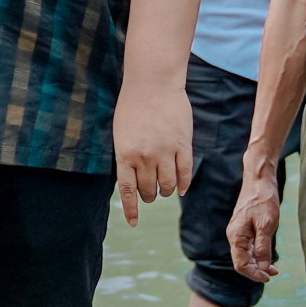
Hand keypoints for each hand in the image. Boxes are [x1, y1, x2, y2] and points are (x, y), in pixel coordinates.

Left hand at [113, 74, 193, 224]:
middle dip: (150, 195)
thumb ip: (127, 157)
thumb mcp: (120, 134)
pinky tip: (181, 188)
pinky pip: (185, 173)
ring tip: (165, 187)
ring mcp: (165, 152)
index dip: (132, 209)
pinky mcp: (182, 145)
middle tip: (151, 192)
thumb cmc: (132, 107)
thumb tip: (133, 182)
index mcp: (125, 155)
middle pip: (150, 190)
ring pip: (168, 185)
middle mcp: (144, 157)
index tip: (134, 223)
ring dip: (166, 190)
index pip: (128, 191)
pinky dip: (183, 184)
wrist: (152, 83)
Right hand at [227, 162, 282, 283]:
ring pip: (246, 255)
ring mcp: (239, 232)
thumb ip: (262, 247)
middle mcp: (235, 236)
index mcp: (236, 236)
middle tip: (275, 273)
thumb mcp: (266, 225)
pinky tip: (268, 256)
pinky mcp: (245, 228)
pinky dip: (258, 254)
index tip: (269, 277)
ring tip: (275, 268)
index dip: (254, 274)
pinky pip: (249, 247)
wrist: (259, 180)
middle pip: (242, 261)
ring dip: (259, 263)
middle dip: (257, 270)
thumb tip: (262, 267)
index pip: (240, 264)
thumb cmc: (263, 200)